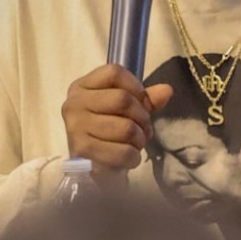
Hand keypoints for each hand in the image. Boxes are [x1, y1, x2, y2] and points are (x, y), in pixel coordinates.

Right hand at [60, 64, 173, 185]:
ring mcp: (75, 127)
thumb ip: (146, 99)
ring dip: (140, 139)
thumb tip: (167, 90)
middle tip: (144, 128)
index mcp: (82, 86)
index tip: (142, 102)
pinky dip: (133, 157)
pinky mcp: (82, 150)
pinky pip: (122, 151)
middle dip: (142, 117)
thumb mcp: (127, 110)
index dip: (136, 87)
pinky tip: (130, 157)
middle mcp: (74, 103)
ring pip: (126, 128)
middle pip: (122, 100)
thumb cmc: (109, 131)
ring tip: (137, 142)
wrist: (92, 166)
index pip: (114, 73)